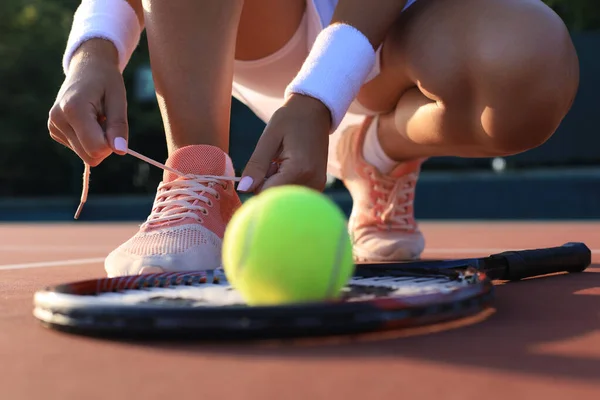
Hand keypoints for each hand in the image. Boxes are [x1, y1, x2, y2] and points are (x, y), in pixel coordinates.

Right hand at [48, 39, 128, 166]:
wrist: (86, 67)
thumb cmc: (106, 80)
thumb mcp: (118, 99)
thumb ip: (119, 125)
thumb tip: (120, 151)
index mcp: (73, 109)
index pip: (95, 148)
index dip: (112, 144)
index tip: (115, 126)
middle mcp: (58, 119)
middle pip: (90, 155)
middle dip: (105, 144)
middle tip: (107, 120)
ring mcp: (53, 126)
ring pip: (85, 155)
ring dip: (97, 140)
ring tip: (97, 117)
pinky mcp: (54, 131)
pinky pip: (80, 149)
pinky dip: (89, 139)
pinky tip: (88, 120)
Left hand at [238, 94, 331, 192]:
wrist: (315, 111)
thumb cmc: (290, 119)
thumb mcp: (269, 137)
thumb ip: (256, 165)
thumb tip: (242, 189)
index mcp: (299, 169)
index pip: (267, 193)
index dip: (256, 185)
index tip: (258, 168)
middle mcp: (312, 181)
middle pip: (276, 198)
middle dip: (267, 185)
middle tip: (273, 162)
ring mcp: (317, 185)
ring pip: (285, 198)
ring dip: (276, 185)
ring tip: (281, 163)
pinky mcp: (318, 186)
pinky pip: (293, 194)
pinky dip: (285, 185)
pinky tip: (288, 169)